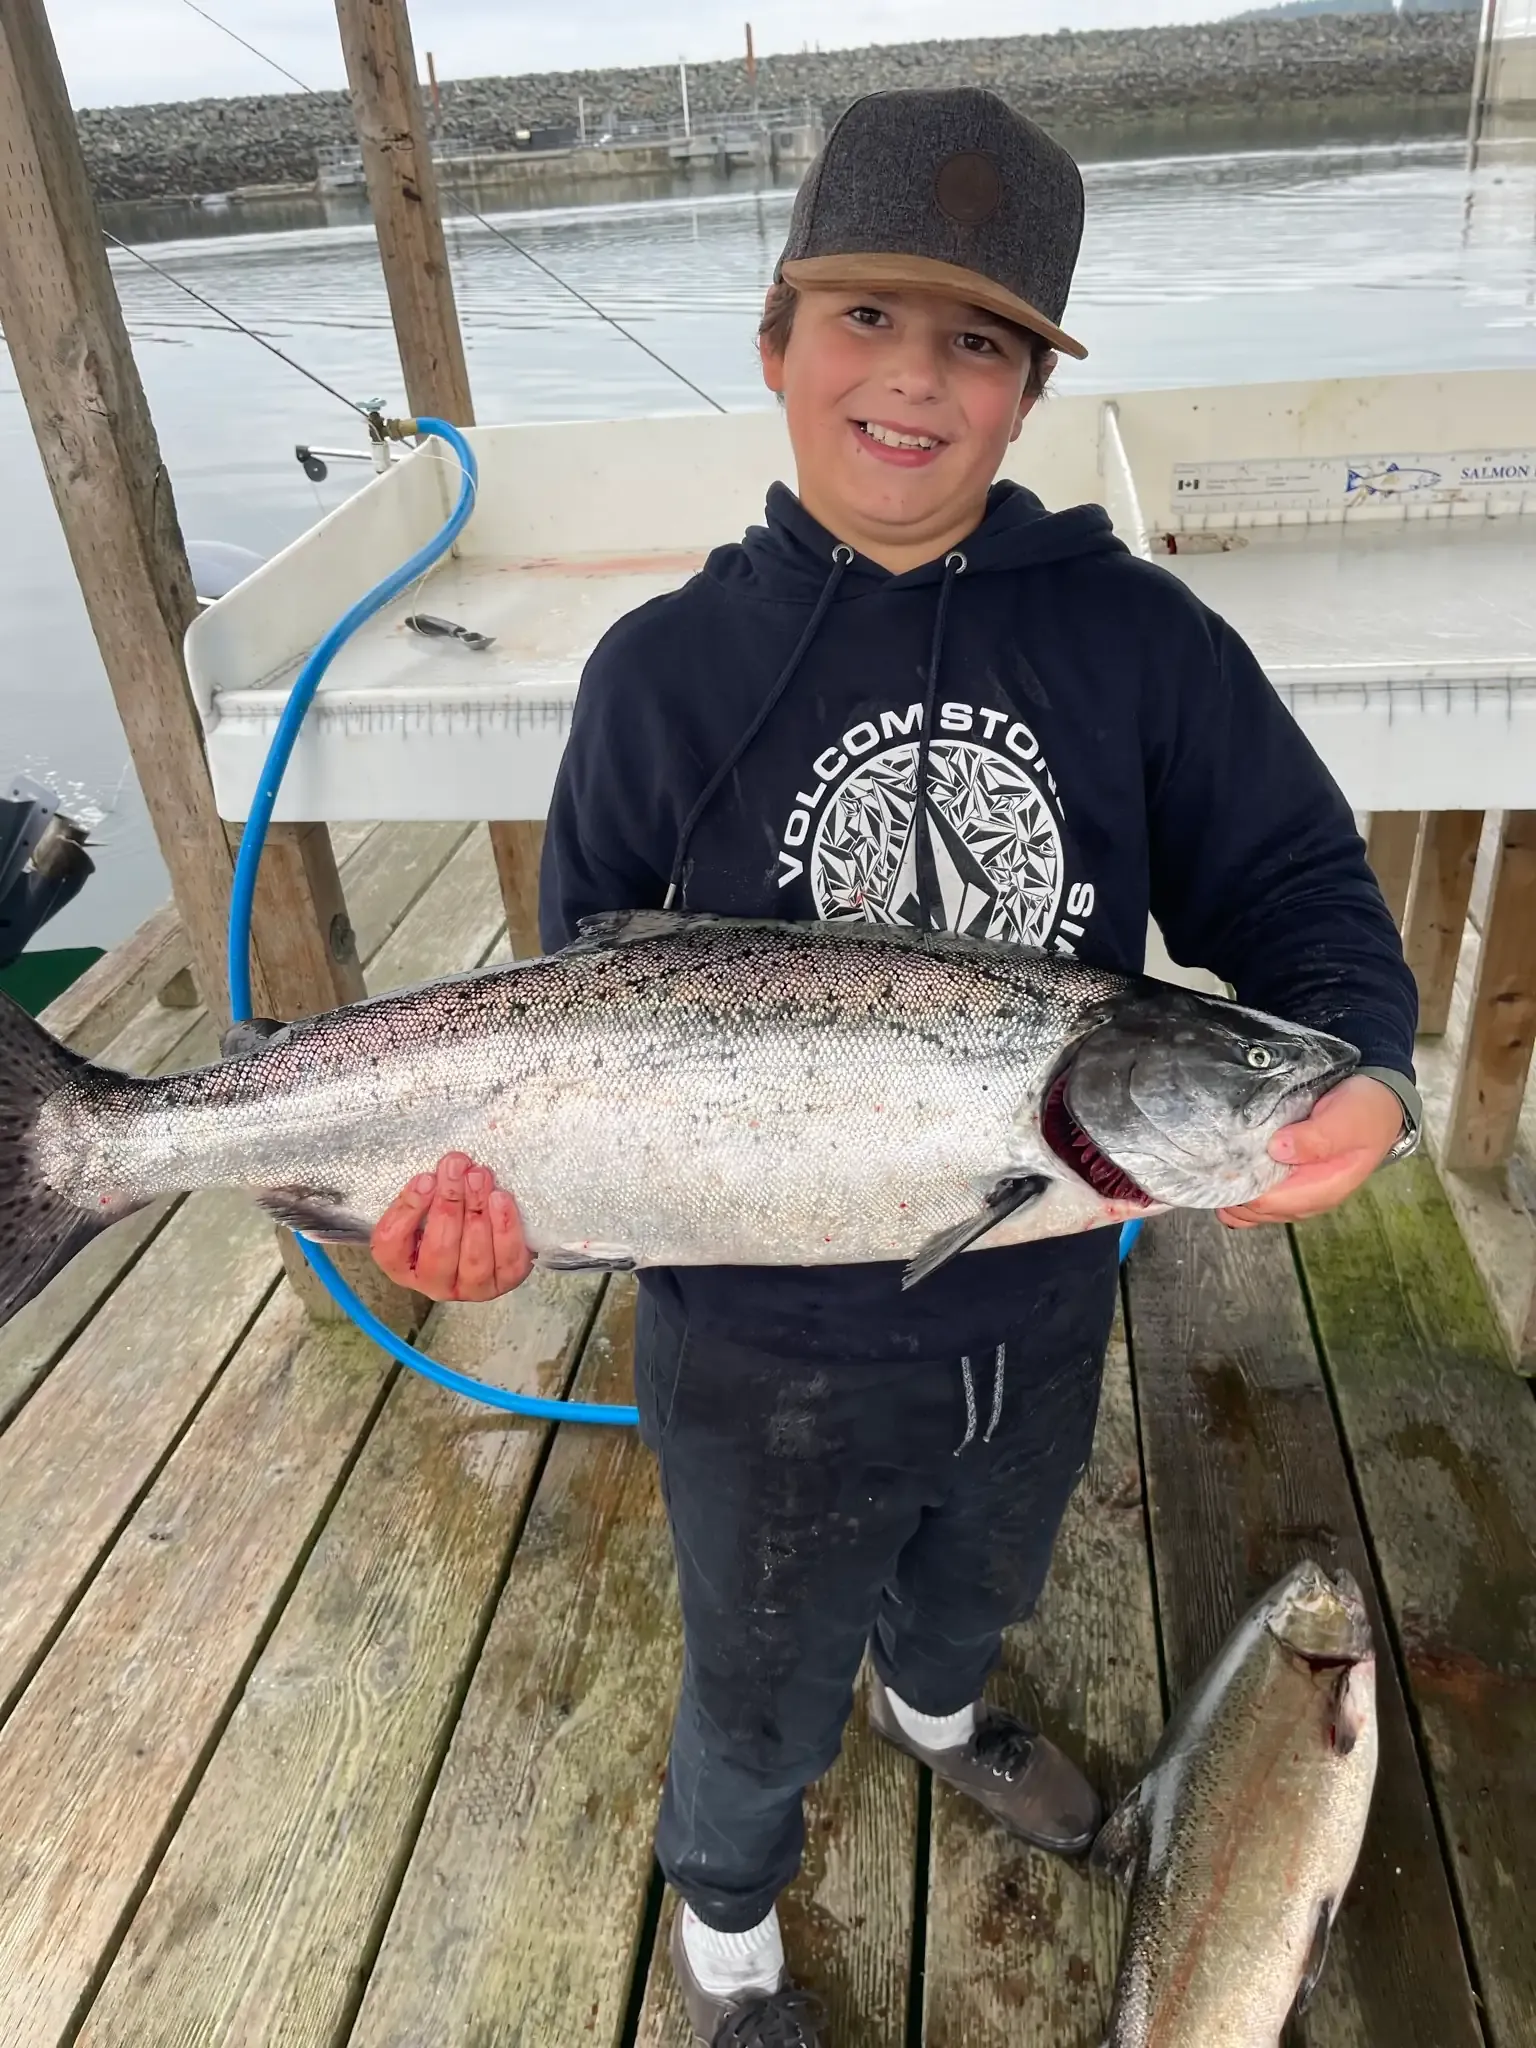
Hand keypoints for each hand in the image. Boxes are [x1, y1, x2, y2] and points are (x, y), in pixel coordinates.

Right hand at [371, 1152, 532, 1299]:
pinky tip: (500, 1199)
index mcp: (403, 1265)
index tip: (425, 1179)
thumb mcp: (426, 1201)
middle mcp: (435, 1283)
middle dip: (448, 1204)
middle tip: (454, 1168)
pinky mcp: (505, 1281)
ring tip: (478, 1177)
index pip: (391, 1245)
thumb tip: (444, 1168)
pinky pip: (507, 1259)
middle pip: (438, 1251)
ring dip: (475, 1211)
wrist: (490, 1229)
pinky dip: (505, 1228)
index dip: (408, 1211)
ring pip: (473, 1258)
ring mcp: (472, 1288)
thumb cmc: (450, 1212)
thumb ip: (424, 1189)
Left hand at [1219, 1075, 1405, 1229]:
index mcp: (1320, 1191)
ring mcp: (1294, 1194)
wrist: (1379, 1105)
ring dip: (1229, 1187)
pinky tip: (1231, 1162)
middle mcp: (1305, 1200)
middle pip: (1248, 1210)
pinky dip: (1237, 1183)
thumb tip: (1279, 1149)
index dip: (1237, 1184)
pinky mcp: (1287, 1183)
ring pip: (1246, 1207)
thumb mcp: (1347, 1119)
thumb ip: (1317, 1137)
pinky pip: (1252, 1195)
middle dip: (1227, 1188)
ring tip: (1218, 1157)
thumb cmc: (1364, 1113)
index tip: (1220, 1158)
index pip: (1263, 1202)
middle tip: (1211, 1154)